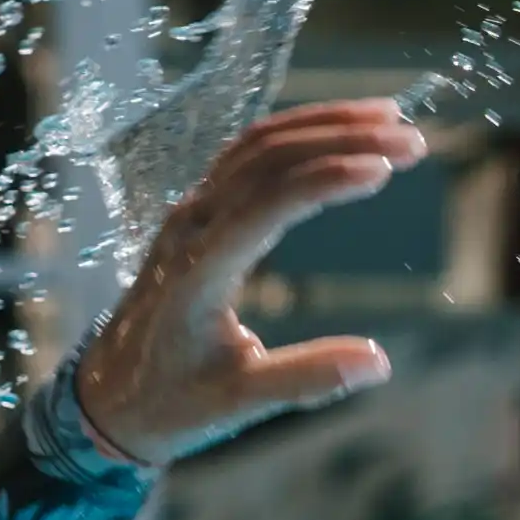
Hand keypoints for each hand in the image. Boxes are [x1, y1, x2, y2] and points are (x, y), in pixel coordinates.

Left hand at [67, 98, 432, 467]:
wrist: (107, 396)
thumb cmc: (170, 400)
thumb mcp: (238, 401)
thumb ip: (307, 378)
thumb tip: (379, 363)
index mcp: (200, 268)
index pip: (269, 202)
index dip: (329, 178)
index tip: (387, 167)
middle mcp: (193, 226)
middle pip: (270, 156)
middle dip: (343, 136)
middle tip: (412, 139)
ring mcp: (193, 213)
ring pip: (259, 144)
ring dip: (325, 124)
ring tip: (391, 118)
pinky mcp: (200, 213)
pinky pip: (249, 155)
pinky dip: (299, 134)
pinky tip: (341, 132)